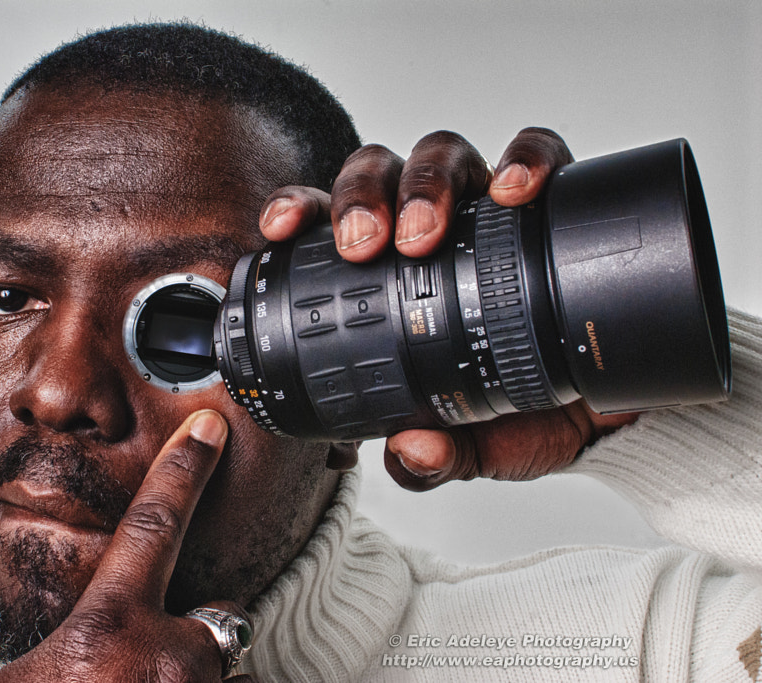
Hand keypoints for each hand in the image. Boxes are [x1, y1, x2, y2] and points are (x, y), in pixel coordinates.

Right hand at [0, 410, 256, 681]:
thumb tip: (87, 644)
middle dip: (197, 636)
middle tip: (151, 671)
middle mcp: (165, 659)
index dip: (184, 470)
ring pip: (226, 671)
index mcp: (106, 629)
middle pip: (218, 618)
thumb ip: (72, 641)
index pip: (153, 525)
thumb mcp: (25, 677)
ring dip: (193, 680)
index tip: (209, 430)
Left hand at [259, 128, 637, 488]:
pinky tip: (513, 192)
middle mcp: (432, 228)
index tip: (279, 229)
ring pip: (443, 155)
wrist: (612, 410)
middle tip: (364, 247)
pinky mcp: (554, 201)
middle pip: (379, 174)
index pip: (328, 222)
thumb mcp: (474, 443)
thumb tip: (408, 454)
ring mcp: (489, 209)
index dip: (298, 210)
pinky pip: (538, 152)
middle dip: (362, 199)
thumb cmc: (529, 410)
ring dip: (426, 183)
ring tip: (426, 232)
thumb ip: (433, 457)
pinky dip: (524, 161)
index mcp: (389, 271)